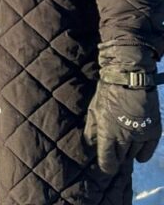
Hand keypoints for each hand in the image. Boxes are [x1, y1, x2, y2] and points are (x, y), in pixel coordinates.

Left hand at [84, 46, 161, 174]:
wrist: (130, 78)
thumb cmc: (108, 92)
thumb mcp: (94, 109)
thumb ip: (92, 129)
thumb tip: (90, 144)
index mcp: (108, 133)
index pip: (107, 160)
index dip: (106, 166)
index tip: (105, 167)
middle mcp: (125, 138)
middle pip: (121, 158)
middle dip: (117, 157)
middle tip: (114, 153)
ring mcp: (141, 135)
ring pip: (134, 154)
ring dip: (128, 153)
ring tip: (124, 148)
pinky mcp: (154, 131)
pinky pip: (148, 150)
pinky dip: (143, 154)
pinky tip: (138, 155)